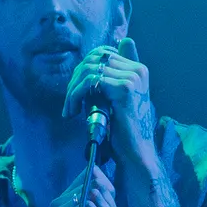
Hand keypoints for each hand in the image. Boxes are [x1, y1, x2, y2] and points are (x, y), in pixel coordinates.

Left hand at [62, 37, 155, 164]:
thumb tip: (101, 56)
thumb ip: (110, 78)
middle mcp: (138, 70)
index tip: (75, 92)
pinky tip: (73, 112)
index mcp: (138, 69)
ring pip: (89, 71)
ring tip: (69, 110)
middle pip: (94, 60)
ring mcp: (133, 77)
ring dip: (72, 91)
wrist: (135, 152)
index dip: (83, 70)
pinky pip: (90, 82)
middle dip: (75, 81)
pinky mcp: (125, 88)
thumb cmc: (123, 130)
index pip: (102, 54)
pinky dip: (75, 95)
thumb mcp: (114, 98)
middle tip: (68, 104)